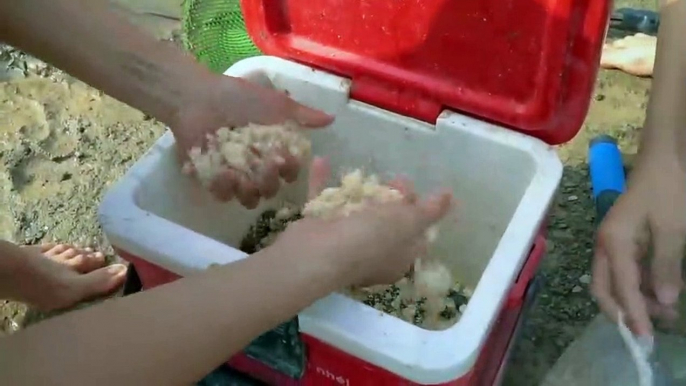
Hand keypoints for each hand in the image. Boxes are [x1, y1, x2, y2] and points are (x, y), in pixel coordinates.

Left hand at [171, 75, 333, 207]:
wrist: (197, 96)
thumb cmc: (239, 97)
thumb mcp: (275, 103)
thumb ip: (302, 114)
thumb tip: (332, 119)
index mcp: (273, 151)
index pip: (290, 172)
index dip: (289, 170)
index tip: (284, 158)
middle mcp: (256, 167)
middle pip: (271, 190)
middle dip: (269, 181)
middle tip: (262, 164)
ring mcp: (235, 176)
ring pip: (249, 199)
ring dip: (248, 190)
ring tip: (239, 172)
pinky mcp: (211, 179)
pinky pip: (223, 196)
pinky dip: (224, 187)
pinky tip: (222, 171)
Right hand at [270, 158, 453, 286]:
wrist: (315, 254)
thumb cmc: (369, 240)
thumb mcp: (407, 223)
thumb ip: (429, 210)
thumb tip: (450, 197)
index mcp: (398, 258)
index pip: (415, 235)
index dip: (418, 211)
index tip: (412, 189)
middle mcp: (372, 254)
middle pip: (386, 222)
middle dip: (390, 198)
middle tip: (393, 178)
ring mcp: (343, 242)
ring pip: (354, 212)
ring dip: (358, 191)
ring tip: (361, 172)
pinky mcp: (318, 230)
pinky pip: (322, 201)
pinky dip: (322, 182)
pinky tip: (322, 161)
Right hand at [592, 152, 685, 335]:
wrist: (666, 155)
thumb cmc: (668, 188)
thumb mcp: (673, 228)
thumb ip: (665, 266)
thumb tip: (664, 301)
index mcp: (613, 242)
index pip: (622, 288)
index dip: (634, 315)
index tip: (645, 340)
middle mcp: (606, 245)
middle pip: (605, 288)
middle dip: (625, 312)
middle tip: (650, 332)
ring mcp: (613, 241)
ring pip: (615, 281)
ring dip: (634, 300)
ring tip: (663, 314)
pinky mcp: (624, 238)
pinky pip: (625, 270)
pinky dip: (639, 285)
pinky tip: (659, 292)